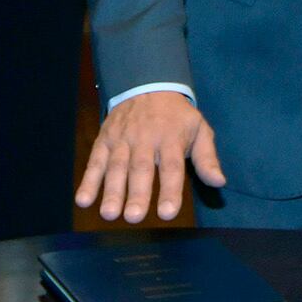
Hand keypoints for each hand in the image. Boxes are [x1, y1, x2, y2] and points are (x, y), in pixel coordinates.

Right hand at [75, 91, 224, 222]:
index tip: (167, 213)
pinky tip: (83, 200)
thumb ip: (206, 158)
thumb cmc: (176, 117)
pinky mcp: (104, 140)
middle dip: (137, 193)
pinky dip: (88, 180)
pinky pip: (95, 161)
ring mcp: (122, 139)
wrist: (147, 84)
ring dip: (111, 191)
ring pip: (116, 166)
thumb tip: (219, 182)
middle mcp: (145, 139)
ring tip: (109, 214)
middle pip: (140, 168)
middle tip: (134, 217)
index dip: (170, 190)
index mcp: (171, 138)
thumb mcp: (199, 130)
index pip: (171, 167)